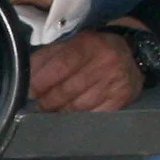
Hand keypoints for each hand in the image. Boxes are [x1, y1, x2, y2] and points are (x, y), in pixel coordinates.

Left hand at [27, 28, 142, 113]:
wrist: (133, 55)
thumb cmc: (94, 49)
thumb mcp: (71, 43)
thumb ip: (47, 57)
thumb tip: (27, 75)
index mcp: (89, 44)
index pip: (61, 66)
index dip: (42, 82)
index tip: (30, 92)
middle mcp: (105, 63)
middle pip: (67, 90)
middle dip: (48, 100)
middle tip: (40, 103)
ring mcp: (115, 83)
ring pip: (77, 107)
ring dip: (61, 110)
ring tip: (55, 107)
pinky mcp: (121, 100)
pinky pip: (92, 115)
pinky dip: (78, 116)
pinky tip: (73, 112)